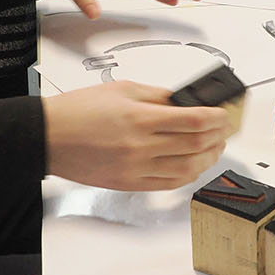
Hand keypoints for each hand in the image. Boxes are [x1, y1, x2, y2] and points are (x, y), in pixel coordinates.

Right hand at [42, 80, 230, 190]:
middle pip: (196, 145)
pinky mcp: (129, 184)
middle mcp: (141, 146)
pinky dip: (187, 175)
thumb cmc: (78, 111)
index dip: (218, 117)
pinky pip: (168, 184)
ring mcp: (136, 169)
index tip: (225, 113)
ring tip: (214, 147)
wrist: (48, 137)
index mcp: (140, 118)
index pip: (195, 121)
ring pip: (187, 169)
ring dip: (208, 158)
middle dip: (219, 136)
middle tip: (225, 128)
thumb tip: (186, 100)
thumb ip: (158, 96)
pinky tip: (193, 165)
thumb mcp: (122, 90)